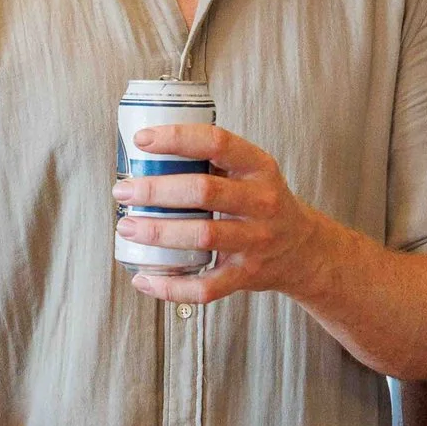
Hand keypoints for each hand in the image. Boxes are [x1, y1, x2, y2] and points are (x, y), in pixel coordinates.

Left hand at [110, 123, 344, 305]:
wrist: (302, 250)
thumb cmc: (262, 204)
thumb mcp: (250, 172)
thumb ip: (211, 161)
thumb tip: (147, 154)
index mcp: (258, 167)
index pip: (217, 142)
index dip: (177, 139)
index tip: (143, 141)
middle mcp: (261, 202)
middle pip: (203, 191)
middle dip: (156, 191)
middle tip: (123, 190)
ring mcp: (256, 241)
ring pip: (202, 236)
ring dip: (158, 232)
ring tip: (127, 227)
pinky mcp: (246, 275)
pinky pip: (206, 286)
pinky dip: (171, 287)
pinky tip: (144, 279)